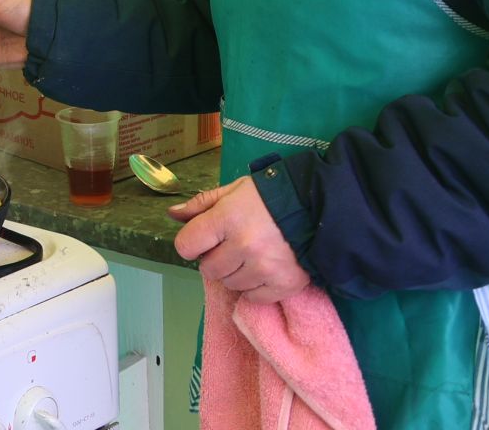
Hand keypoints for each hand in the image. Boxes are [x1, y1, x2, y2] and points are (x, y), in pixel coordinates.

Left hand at [169, 175, 310, 303]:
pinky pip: (253, 297)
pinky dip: (254, 287)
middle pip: (208, 269)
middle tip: (231, 246)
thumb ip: (201, 204)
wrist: (316, 208)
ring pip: (230, 284)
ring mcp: (264, 268)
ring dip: (234, 273)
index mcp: (227, 218)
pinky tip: (263, 269)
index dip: (191, 243)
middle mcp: (243, 246)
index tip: (203, 240)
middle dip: (214, 258)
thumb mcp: (233, 191)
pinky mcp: (283, 285)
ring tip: (250, 255)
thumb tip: (172, 215)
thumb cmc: (268, 196)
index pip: (186, 245)